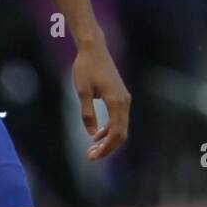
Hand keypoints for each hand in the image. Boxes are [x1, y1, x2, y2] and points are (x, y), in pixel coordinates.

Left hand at [72, 38, 129, 160]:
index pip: (116, 133)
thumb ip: (87, 113)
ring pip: (120, 127)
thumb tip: (91, 134)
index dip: (106, 148)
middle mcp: (124, 101)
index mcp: (116, 101)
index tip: (93, 156)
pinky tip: (96, 135)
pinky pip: (118, 119)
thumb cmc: (86, 68)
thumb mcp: (82, 91)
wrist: (94, 49)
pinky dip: (109, 130)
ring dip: (108, 140)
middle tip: (90, 157)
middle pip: (121, 133)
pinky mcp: (120, 97)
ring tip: (91, 149)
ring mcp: (124, 99)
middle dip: (107, 148)